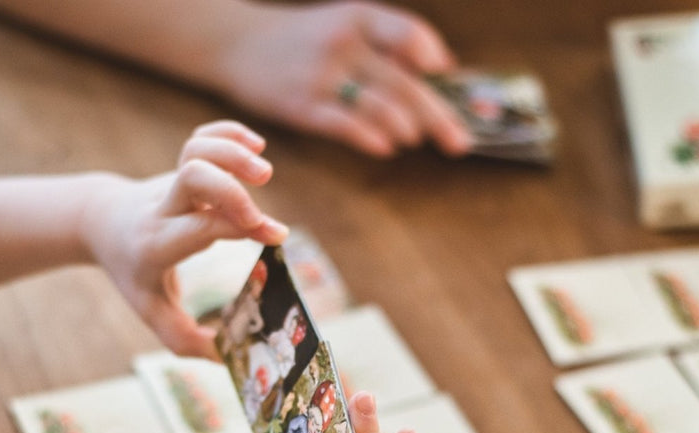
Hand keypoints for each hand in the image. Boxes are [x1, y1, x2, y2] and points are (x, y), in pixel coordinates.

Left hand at [88, 120, 286, 356]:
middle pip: (192, 178)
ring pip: (197, 151)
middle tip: (261, 203)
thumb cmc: (133, 271)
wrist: (103, 223)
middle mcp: (165, 208)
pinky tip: (256, 145)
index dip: (241, 227)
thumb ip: (185, 340)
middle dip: (231, 187)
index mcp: (159, 244)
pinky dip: (229, 133)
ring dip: (233, 153)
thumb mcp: (151, 311)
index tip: (277, 237)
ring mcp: (173, 183)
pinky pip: (203, 137)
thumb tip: (228, 360)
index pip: (200, 228)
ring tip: (264, 170)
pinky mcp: (182, 164)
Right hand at [214, 1, 471, 158]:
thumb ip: (389, 41)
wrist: (238, 44)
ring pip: (381, 106)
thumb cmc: (302, 40)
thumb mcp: (345, 23)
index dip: (433, 57)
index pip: (409, 34)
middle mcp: (343, 42)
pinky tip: (388, 147)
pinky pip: (346, 125)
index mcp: (359, 18)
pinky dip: (373, 137)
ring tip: (416, 138)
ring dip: (408, 127)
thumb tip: (442, 68)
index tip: (448, 77)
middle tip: (460, 142)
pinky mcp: (303, 105)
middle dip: (438, 116)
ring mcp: (323, 75)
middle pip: (404, 83)